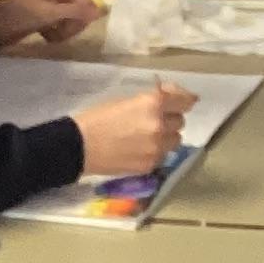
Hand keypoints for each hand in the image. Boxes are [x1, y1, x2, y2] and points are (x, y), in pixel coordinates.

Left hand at [0, 0, 98, 48]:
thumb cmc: (19, 16)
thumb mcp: (48, 14)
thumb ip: (73, 11)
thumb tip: (100, 11)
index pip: (86, 3)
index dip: (81, 19)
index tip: (71, 31)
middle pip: (79, 12)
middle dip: (71, 26)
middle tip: (58, 35)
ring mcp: (51, 6)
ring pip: (69, 21)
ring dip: (63, 32)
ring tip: (50, 37)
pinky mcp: (43, 18)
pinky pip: (59, 27)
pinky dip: (54, 33)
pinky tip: (45, 37)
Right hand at [76, 84, 196, 180]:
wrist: (78, 147)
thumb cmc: (97, 118)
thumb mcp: (126, 100)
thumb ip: (152, 100)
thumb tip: (171, 97)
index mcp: (154, 103)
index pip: (185, 101)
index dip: (184, 101)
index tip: (182, 102)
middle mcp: (160, 125)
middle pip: (180, 122)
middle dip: (169, 120)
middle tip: (153, 122)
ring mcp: (156, 148)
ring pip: (174, 142)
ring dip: (165, 138)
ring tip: (147, 139)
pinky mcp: (149, 165)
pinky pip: (161, 157)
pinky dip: (154, 153)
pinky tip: (137, 151)